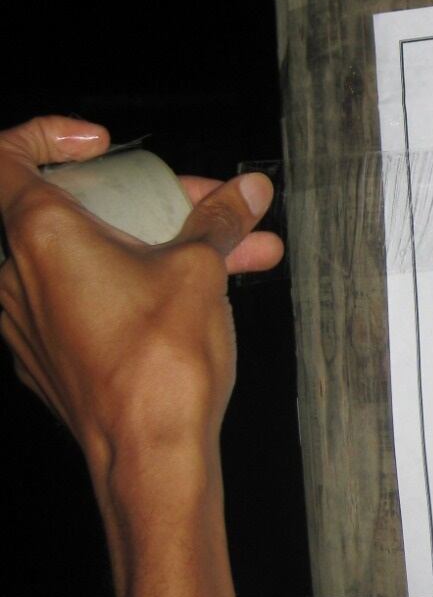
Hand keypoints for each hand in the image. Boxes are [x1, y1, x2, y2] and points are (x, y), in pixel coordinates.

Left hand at [0, 116, 282, 484]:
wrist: (149, 460)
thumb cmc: (158, 368)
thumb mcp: (201, 270)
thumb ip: (219, 220)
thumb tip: (244, 193)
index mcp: (39, 236)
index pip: (6, 157)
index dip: (48, 136)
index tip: (103, 145)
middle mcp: (18, 277)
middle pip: (72, 210)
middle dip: (147, 200)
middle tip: (204, 203)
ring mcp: (29, 324)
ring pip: (90, 259)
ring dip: (156, 246)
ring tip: (235, 254)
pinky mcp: (51, 361)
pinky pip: (89, 302)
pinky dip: (137, 286)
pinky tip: (203, 295)